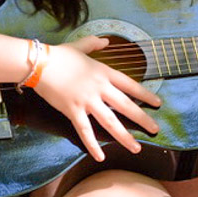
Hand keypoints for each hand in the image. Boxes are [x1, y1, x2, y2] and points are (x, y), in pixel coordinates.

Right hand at [32, 36, 161, 161]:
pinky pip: (85, 131)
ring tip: (136, 148)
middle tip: (155, 129)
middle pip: (126, 106)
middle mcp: (100, 88)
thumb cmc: (59, 54)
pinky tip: (100, 156)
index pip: (131, 85)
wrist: (39, 63)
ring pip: (110, 122)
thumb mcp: (80, 46)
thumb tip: (105, 40)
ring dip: (124, 136)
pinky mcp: (72, 111)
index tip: (158, 103)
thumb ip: (94, 44)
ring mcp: (87, 101)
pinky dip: (92, 145)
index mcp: (104, 73)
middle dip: (143, 119)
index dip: (146, 95)